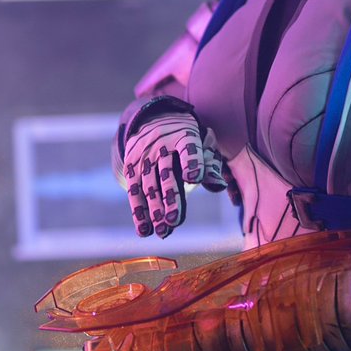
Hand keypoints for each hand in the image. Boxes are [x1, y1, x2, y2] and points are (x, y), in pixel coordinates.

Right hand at [123, 113, 226, 237]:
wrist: (155, 119)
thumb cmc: (187, 139)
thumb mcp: (202, 144)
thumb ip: (210, 165)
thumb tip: (218, 186)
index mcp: (184, 135)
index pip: (189, 149)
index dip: (192, 162)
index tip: (194, 178)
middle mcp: (161, 144)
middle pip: (166, 172)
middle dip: (170, 197)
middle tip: (174, 220)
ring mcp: (144, 155)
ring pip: (149, 185)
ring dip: (154, 209)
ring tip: (163, 231)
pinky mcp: (131, 165)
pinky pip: (134, 190)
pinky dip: (138, 211)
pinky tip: (144, 230)